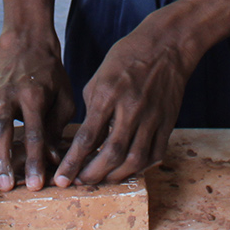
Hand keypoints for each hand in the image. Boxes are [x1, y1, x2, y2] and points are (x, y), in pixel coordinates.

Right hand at [0, 36, 74, 190]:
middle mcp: (7, 96)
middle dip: (1, 159)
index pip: (35, 132)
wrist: (27, 46)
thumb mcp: (64, 99)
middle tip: (4, 187)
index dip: (34, 159)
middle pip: (1, 129)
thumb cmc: (50, 77)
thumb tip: (53, 161)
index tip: (36, 184)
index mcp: (34, 96)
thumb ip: (56, 129)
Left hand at [54, 18, 196, 186]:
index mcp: (108, 94)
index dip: (73, 162)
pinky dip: (140, 168)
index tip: (62, 179)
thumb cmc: (127, 57)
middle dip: (92, 174)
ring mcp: (152, 117)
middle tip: (80, 183)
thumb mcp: (99, 77)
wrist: (166, 46)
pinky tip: (127, 170)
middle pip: (112, 154)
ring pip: (135, 159)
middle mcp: (131, 109)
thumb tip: (85, 137)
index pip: (87, 137)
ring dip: (116, 176)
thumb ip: (92, 109)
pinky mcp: (168, 122)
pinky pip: (155, 154)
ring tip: (102, 179)